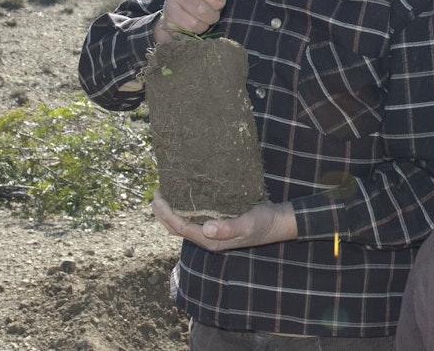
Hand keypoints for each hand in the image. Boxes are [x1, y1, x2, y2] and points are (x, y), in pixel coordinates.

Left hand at [151, 191, 297, 251]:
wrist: (279, 222)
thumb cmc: (264, 223)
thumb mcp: (249, 224)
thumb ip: (229, 228)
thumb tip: (207, 228)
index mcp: (211, 241)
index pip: (180, 227)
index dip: (166, 213)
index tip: (158, 196)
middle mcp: (208, 238)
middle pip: (176, 227)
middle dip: (162, 213)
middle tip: (155, 193)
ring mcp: (211, 232)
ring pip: (183, 223)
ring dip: (170, 211)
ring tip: (164, 193)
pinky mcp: (216, 223)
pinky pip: (193, 217)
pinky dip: (183, 208)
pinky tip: (183, 196)